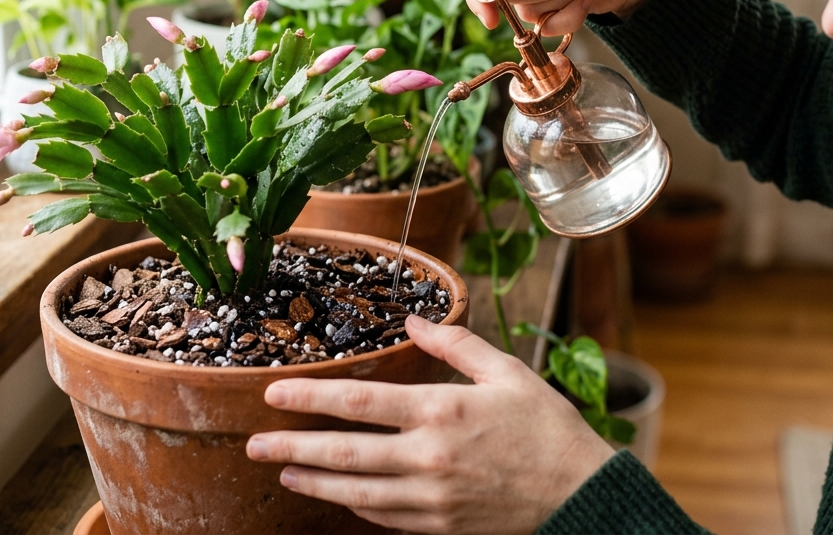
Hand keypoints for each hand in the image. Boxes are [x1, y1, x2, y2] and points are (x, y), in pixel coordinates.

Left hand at [247, 314, 616, 534]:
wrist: (580, 493)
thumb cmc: (547, 427)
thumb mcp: (507, 372)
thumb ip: (455, 344)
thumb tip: (412, 318)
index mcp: (442, 412)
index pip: (359, 404)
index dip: (310, 399)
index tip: (274, 394)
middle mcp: (429, 458)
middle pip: (345, 454)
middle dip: (292, 448)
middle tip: (253, 445)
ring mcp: (432, 498)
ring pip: (357, 493)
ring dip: (315, 483)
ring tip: (284, 471)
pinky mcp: (440, 525)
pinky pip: (386, 518)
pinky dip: (357, 507)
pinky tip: (339, 497)